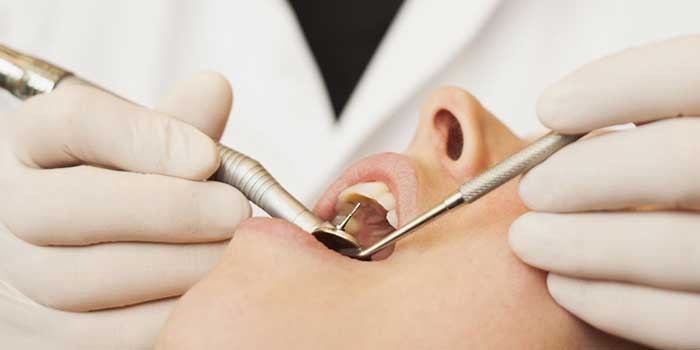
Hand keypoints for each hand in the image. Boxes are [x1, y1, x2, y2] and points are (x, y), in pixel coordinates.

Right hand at [0, 72, 249, 348]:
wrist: (80, 256)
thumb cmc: (122, 189)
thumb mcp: (141, 149)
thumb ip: (173, 124)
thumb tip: (214, 89)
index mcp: (32, 143)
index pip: (73, 123)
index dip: (144, 138)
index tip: (209, 157)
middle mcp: (9, 208)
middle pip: (72, 207)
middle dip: (169, 211)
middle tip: (236, 212)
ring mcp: (15, 278)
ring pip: (85, 280)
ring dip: (175, 267)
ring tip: (234, 255)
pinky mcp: (36, 337)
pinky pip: (103, 337)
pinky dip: (164, 317)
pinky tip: (210, 296)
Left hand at [509, 36, 699, 349]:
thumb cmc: (680, 174)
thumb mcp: (683, 128)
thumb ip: (653, 113)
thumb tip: (563, 118)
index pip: (696, 74)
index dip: (620, 86)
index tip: (549, 108)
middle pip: (685, 163)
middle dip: (590, 175)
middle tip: (532, 189)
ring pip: (679, 249)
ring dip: (583, 244)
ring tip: (527, 238)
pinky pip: (681, 321)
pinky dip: (612, 303)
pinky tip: (562, 284)